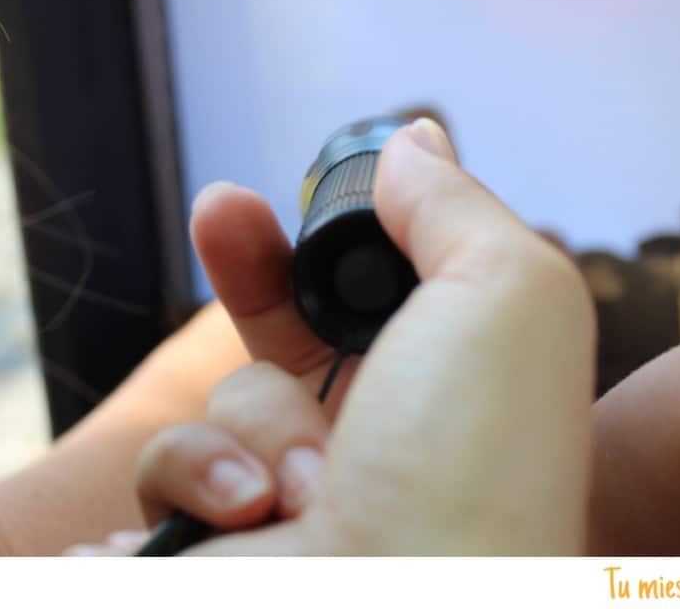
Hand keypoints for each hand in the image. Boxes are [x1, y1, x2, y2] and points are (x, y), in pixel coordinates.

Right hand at [135, 119, 596, 553]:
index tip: (306, 187)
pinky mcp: (227, 535)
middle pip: (295, 320)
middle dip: (254, 263)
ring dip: (258, 422)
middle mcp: (387, 438)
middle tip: (224, 210)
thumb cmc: (475, 465)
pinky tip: (250, 516)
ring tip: (307, 482)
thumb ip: (457, 208)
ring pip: (229, 396)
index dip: (341, 230)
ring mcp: (304, 495)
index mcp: (457, 382)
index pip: (388, 286)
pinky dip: (202, 479)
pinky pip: (174, 466)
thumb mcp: (505, 295)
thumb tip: (414, 144)